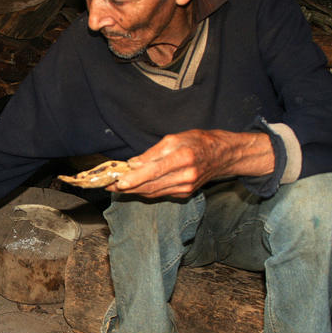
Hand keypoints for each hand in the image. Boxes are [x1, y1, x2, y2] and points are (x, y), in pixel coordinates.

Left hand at [107, 129, 273, 198]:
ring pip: (153, 192)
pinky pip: (160, 194)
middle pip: (151, 185)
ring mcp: (186, 188)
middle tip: (109, 185)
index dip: (135, 178)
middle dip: (128, 187)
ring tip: (116, 187)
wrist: (222, 155)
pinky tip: (135, 187)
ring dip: (134, 191)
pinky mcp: (185, 194)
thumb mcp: (175, 138)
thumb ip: (153, 153)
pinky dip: (146, 191)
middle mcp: (185, 176)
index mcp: (182, 158)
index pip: (154, 171)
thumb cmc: (198, 142)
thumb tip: (133, 164)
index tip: (118, 182)